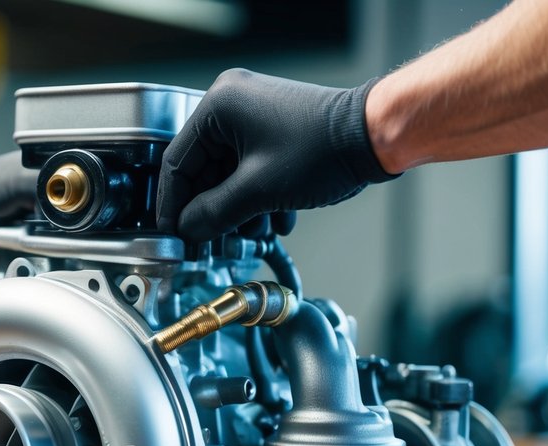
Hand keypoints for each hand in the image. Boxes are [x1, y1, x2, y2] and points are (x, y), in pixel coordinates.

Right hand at [156, 68, 398, 241]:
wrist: (374, 137)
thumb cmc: (323, 149)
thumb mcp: (258, 191)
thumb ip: (214, 213)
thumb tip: (188, 230)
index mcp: (219, 106)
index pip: (177, 161)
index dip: (173, 204)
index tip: (173, 233)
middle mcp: (233, 104)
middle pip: (203, 169)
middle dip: (213, 209)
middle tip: (212, 240)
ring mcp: (255, 115)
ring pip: (228, 173)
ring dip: (238, 208)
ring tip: (254, 231)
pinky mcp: (274, 129)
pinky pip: (250, 168)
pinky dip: (258, 196)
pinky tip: (276, 218)